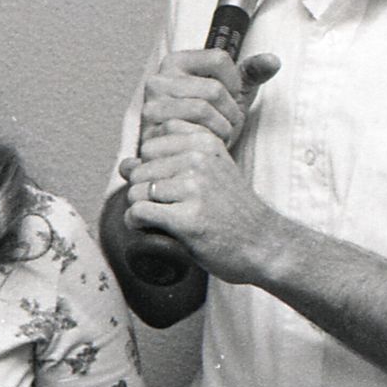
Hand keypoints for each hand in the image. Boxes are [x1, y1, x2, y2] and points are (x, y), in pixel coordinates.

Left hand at [118, 130, 288, 285]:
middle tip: (165, 208)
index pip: (150, 142)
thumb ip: (168, 163)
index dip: (151, 166)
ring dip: (139, 210)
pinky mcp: (187, 218)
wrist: (263, 244)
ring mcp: (194, 187)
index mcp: (205, 142)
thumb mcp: (208, 173)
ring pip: (135, 191)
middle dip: (142, 191)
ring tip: (160, 220)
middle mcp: (199, 159)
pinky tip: (149, 230)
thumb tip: (124, 164)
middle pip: (139, 168)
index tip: (170, 185)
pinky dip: (136, 224)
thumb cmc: (231, 211)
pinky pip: (138, 213)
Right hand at [137, 48, 280, 152]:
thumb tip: (273, 61)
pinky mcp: (151, 130)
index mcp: (177, 62)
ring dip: (222, 128)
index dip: (234, 82)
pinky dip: (207, 141)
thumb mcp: (232, 94)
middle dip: (231, 112)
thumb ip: (251, 74)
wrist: (185, 157)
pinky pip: (190, 131)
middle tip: (227, 125)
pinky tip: (206, 145)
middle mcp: (158, 79)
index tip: (230, 98)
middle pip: (215, 88)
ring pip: (203, 109)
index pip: (219, 58)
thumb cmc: (209, 123)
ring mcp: (152, 105)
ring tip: (219, 135)